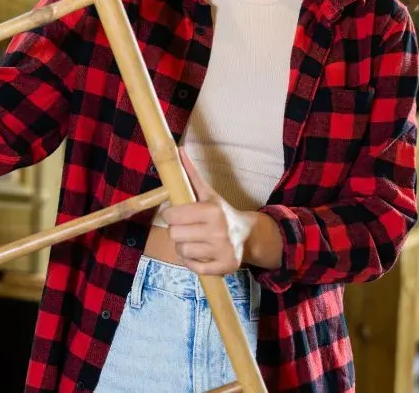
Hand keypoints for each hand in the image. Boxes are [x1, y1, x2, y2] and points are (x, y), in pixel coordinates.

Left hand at [162, 147, 257, 275]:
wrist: (248, 235)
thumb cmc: (221, 212)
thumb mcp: (208, 193)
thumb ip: (191, 174)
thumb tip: (178, 150)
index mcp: (211, 211)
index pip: (172, 216)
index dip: (170, 215)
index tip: (176, 214)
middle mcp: (217, 231)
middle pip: (174, 235)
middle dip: (176, 230)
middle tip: (186, 227)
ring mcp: (221, 251)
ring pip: (182, 252)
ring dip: (183, 247)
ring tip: (194, 240)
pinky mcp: (224, 267)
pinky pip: (193, 268)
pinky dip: (192, 262)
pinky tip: (199, 252)